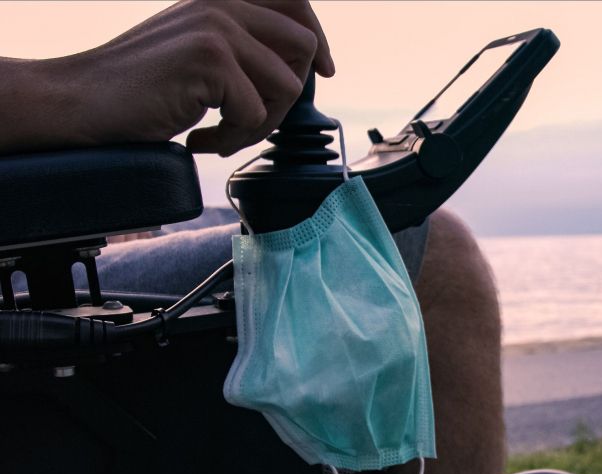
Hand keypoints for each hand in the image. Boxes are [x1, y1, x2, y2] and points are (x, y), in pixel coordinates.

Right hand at [45, 0, 332, 155]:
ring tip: (221, 135)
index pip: (296, 2)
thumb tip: (302, 65)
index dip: (319, 39)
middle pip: (303, 48)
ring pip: (286, 87)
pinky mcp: (210, 60)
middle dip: (288, 96)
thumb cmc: (140, 88)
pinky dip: (234, 138)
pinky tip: (199, 140)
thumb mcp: (198, 51)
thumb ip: (241, 46)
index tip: (327, 70)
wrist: (83, 102)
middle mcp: (222, 2)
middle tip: (253, 122)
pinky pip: (257, 114)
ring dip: (260, 125)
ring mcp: (217, 27)